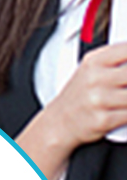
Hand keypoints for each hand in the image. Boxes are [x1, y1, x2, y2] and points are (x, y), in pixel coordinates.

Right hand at [29, 42, 126, 169]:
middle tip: (126, 85)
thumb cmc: (81, 94)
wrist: (59, 120)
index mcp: (94, 61)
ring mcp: (99, 99)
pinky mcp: (104, 120)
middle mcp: (95, 78)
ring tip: (124, 98)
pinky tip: (124, 109)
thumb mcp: (92, 68)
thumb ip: (118, 59)